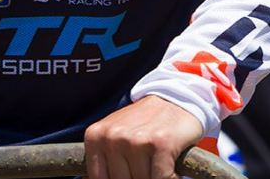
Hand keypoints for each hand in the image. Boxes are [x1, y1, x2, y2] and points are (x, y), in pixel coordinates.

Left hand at [84, 95, 203, 178]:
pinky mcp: (160, 143)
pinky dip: (171, 178)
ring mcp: (136, 139)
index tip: (129, 171)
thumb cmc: (143, 123)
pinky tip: (170, 163)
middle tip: (145, 162)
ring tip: (157, 160)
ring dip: (153, 177)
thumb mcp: (115, 136)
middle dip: (136, 177)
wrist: (174, 98)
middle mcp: (113, 136)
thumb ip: (105, 160)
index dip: (118, 178)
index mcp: (96, 136)